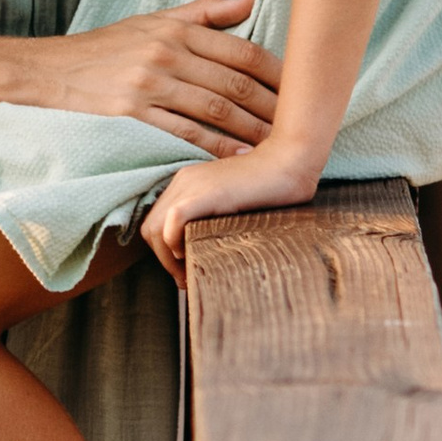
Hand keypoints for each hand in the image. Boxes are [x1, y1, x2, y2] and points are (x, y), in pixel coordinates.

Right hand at [27, 0, 279, 155]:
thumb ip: (204, 12)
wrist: (51, 70)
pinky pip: (185, 134)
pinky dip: (216, 148)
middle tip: (303, 125)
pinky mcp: (133, 114)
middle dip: (273, 107)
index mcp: (177, 30)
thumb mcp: (153, 19)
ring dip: (253, 131)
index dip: (277, 73)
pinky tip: (239, 159)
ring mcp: (150, 85)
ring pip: (216, 110)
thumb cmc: (108, 47)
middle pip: (234, 84)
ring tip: (280, 146)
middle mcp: (166, 53)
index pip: (241, 51)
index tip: (303, 91)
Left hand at [145, 143, 322, 280]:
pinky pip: (173, 220)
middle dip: (164, 261)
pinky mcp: (207, 193)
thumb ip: (216, 217)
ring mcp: (192, 185)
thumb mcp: (234, 203)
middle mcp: (183, 182)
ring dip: (168, 260)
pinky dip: (174, 243)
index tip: (186, 270)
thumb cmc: (273, 186)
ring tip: (190, 277)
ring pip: (155, 229)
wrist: (291, 160)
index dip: (165, 252)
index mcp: (187, 183)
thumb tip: (209, 249)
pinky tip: (193, 254)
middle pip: (150, 229)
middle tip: (186, 280)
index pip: (157, 223)